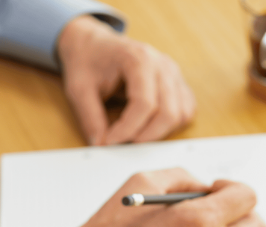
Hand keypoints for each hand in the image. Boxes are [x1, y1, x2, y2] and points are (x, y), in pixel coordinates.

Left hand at [57, 16, 195, 144]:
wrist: (94, 43)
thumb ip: (90, 116)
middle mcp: (162, 65)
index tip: (111, 140)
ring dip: (161, 132)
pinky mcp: (178, 84)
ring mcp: (174, 74)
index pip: (145, 103)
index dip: (129, 128)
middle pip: (169, 112)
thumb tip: (101, 144)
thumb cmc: (88, 60)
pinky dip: (172, 125)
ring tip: (137, 134)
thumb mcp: (79, 87)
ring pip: (181, 114)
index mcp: (139, 59)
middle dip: (148, 135)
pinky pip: (186, 111)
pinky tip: (152, 126)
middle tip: (126, 142)